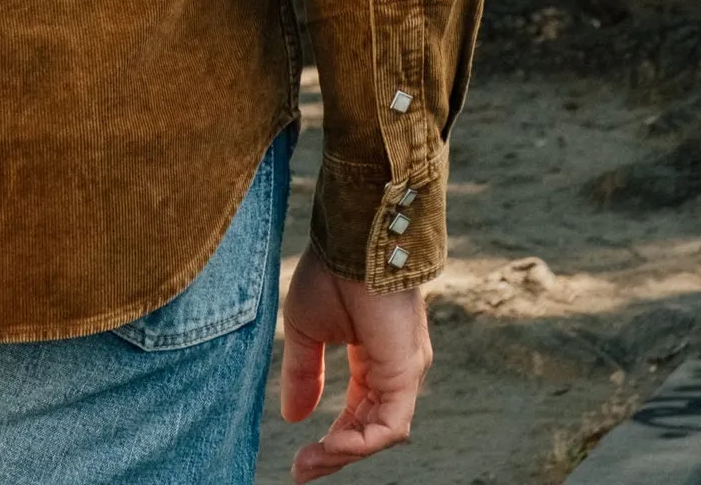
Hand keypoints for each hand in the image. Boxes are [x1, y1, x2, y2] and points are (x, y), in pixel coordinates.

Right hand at [279, 248, 431, 479]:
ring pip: (380, 432)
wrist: (352, 239)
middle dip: (335, 453)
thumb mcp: (306, 330)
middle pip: (370, 427)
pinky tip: (330, 446)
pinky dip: (360, 442)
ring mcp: (405, 372)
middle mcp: (396, 368)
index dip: (332, 437)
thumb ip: (303, 374)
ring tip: (310, 461)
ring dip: (344, 452)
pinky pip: (389, 426)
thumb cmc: (330, 272)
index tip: (299, 456)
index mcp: (373, 355)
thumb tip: (293, 418)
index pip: (358, 411)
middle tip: (301, 470)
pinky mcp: (407, 374)